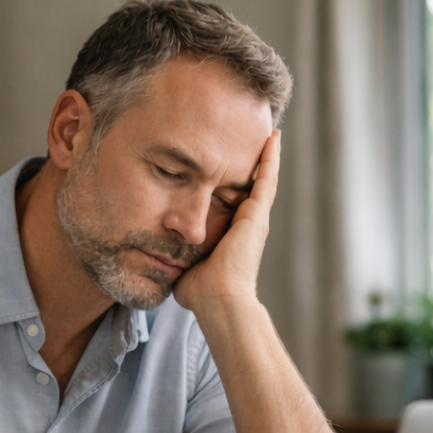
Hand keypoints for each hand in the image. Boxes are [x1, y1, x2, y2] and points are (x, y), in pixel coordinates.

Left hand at [173, 129, 280, 312]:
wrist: (218, 300)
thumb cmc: (200, 292)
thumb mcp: (184, 265)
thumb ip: (175, 256)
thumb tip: (160, 257)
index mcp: (232, 236)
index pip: (231, 202)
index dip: (231, 183)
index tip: (227, 165)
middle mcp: (247, 225)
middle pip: (248, 186)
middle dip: (248, 163)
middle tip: (250, 137)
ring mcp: (255, 219)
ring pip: (261, 179)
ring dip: (264, 156)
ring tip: (268, 132)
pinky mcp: (257, 216)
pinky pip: (266, 179)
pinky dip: (270, 158)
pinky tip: (273, 137)